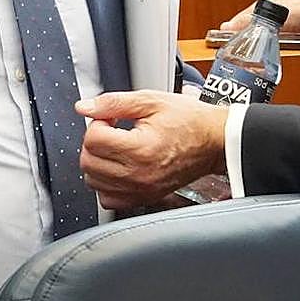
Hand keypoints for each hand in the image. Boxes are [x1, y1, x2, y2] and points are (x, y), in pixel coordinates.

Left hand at [76, 91, 227, 209]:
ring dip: (97, 162)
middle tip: (112, 130)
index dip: (97, 122)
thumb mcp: (152, 100)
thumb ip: (114, 102)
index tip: (111, 118)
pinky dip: (106, 184)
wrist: (214, 141)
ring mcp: (141, 190)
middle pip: (88, 162)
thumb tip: (84, 107)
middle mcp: (138, 174)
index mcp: (140, 148)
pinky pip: (108, 199)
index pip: (92, 139)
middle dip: (94, 141)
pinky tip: (118, 166)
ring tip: (117, 147)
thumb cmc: (189, 120)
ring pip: (93, 182)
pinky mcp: (144, 198)